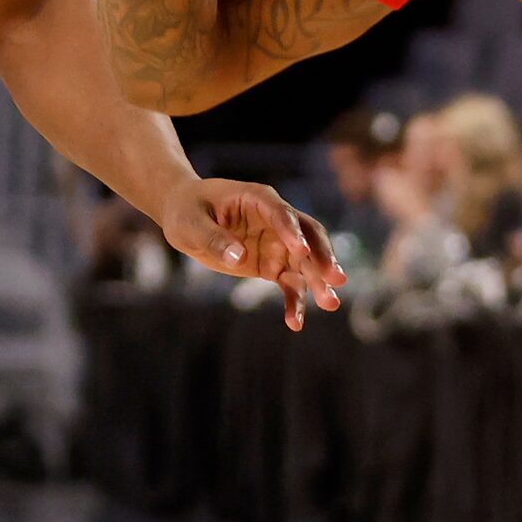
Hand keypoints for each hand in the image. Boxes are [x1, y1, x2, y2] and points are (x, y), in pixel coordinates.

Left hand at [155, 176, 344, 330]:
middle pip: (307, 236)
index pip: (281, 212)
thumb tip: (239, 258)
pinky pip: (289, 283)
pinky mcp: (272, 264)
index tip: (301, 252)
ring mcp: (277, 242)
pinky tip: (295, 323)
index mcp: (257, 199)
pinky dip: (294, 301)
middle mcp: (275, 220)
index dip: (292, 231)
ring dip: (318, 282)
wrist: (185, 216)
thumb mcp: (190, 223)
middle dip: (322, 257)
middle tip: (336, 279)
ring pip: (306, 263)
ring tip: (331, 304)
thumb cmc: (187, 211)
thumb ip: (214, 239)